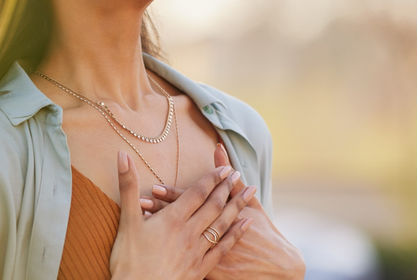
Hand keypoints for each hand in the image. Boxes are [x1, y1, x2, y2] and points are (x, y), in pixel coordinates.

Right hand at [108, 150, 253, 279]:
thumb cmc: (128, 260)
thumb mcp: (126, 221)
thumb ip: (128, 186)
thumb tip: (122, 154)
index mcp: (173, 219)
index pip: (197, 193)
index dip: (212, 178)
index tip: (225, 167)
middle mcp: (189, 232)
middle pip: (213, 206)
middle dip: (227, 188)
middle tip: (238, 174)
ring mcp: (197, 251)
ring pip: (222, 224)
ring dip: (237, 206)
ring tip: (250, 192)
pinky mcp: (200, 269)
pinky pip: (223, 248)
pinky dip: (236, 234)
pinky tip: (246, 225)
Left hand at [140, 144, 306, 279]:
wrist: (276, 267)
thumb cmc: (263, 232)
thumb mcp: (249, 204)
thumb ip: (231, 178)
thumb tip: (218, 148)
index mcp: (219, 217)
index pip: (192, 203)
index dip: (173, 195)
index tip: (154, 187)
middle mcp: (211, 235)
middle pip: (181, 220)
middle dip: (159, 211)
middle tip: (140, 201)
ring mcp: (208, 255)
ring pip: (177, 241)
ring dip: (158, 231)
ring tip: (141, 220)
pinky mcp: (207, 271)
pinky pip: (182, 261)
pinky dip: (166, 253)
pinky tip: (150, 247)